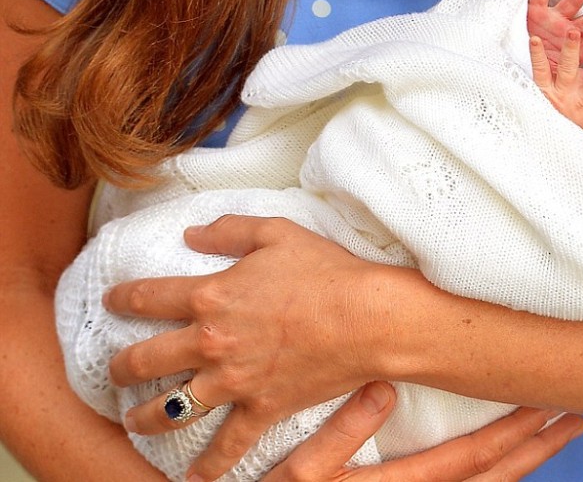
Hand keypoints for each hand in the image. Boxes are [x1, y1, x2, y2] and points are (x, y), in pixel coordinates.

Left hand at [104, 215, 393, 480]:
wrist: (367, 317)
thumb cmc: (326, 271)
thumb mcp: (276, 233)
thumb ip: (229, 231)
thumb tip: (192, 234)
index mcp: (210, 296)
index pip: (147, 298)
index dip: (121, 299)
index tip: (111, 301)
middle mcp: (211, 342)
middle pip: (144, 359)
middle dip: (120, 367)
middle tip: (115, 370)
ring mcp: (234, 381)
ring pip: (171, 408)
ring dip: (145, 416)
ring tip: (134, 421)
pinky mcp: (262, 408)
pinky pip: (229, 444)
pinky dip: (210, 464)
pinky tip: (196, 475)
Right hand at [264, 382, 582, 481]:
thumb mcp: (295, 474)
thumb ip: (340, 435)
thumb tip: (383, 389)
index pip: (469, 459)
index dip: (511, 432)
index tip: (544, 403)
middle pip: (494, 479)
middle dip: (536, 447)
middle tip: (574, 416)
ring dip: (525, 461)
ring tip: (555, 433)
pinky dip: (498, 476)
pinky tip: (508, 460)